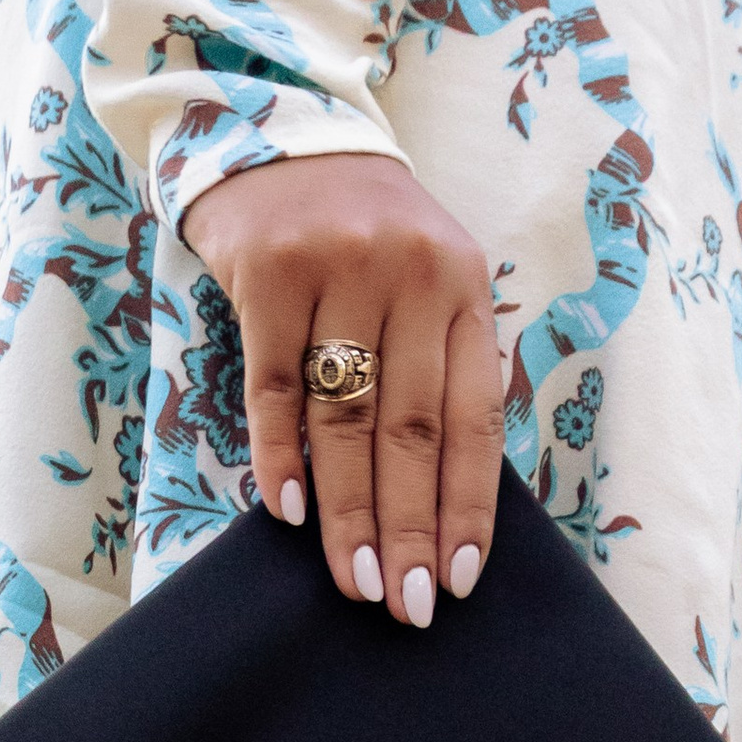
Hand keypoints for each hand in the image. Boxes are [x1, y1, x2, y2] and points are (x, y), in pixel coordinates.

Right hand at [183, 152, 503, 624]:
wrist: (280, 134)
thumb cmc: (360, 238)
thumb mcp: (422, 285)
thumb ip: (436, 370)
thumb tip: (439, 507)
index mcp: (463, 287)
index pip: (472, 418)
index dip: (467, 505)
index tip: (459, 578)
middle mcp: (410, 272)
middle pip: (411, 431)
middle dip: (409, 530)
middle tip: (407, 607)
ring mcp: (339, 266)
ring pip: (346, 419)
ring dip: (349, 515)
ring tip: (355, 584)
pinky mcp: (269, 270)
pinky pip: (274, 386)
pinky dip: (281, 456)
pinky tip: (289, 515)